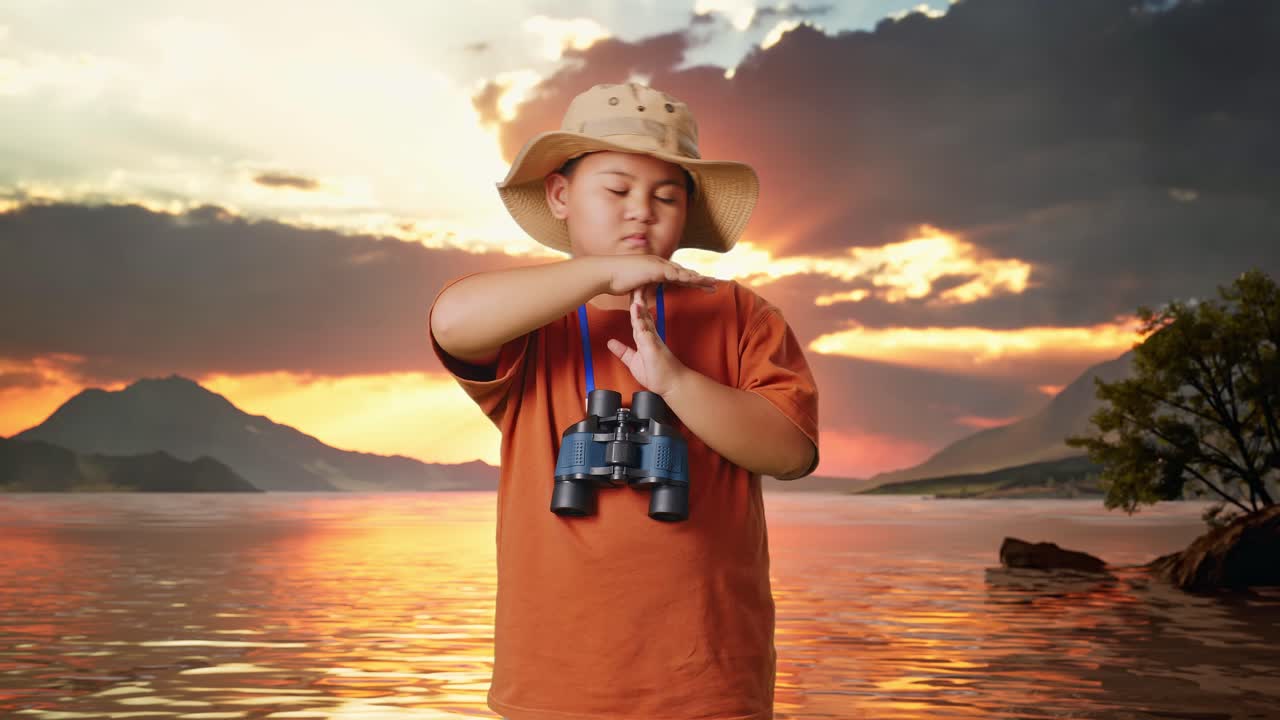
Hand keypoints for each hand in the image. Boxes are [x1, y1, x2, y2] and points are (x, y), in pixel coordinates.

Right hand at [594, 254, 717, 297]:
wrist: (605, 274)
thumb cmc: (615, 281)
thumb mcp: (634, 288)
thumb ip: (641, 292)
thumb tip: (644, 301)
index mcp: (656, 269)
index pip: (677, 276)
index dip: (691, 281)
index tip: (703, 286)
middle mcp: (659, 264)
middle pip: (684, 273)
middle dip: (701, 279)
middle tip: (716, 284)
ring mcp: (657, 265)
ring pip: (683, 272)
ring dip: (699, 278)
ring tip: (713, 283)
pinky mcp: (654, 268)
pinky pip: (673, 273)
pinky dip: (685, 277)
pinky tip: (696, 280)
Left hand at [607, 286, 687, 396]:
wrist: (672, 385)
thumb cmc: (657, 373)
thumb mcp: (633, 361)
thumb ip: (623, 351)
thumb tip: (610, 343)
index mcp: (645, 337)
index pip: (637, 317)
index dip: (634, 304)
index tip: (630, 290)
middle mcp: (649, 335)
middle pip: (641, 313)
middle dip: (638, 297)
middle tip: (634, 281)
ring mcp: (652, 339)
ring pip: (644, 319)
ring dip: (639, 305)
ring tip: (635, 291)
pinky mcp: (654, 346)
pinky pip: (646, 331)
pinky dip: (640, 320)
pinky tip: (637, 311)